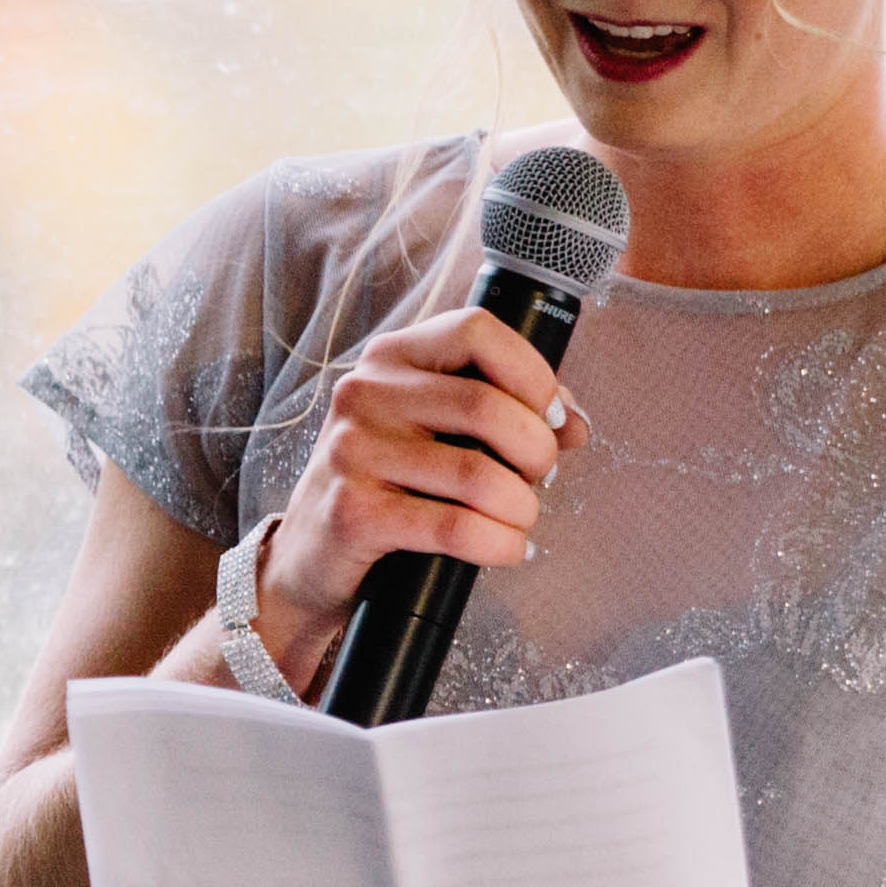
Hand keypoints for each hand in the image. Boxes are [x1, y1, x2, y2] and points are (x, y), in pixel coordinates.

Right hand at [254, 309, 588, 689]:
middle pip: (486, 406)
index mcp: (390, 359)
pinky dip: (499, 544)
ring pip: (478, 474)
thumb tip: (574, 424)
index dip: (532, 373)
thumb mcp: (434, 431)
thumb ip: (504, 412)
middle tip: (538, 478)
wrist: (311, 554)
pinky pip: (454, 527)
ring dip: (521, 507)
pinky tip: (507, 548)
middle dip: (536, 451)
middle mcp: (364, 394)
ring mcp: (352, 452)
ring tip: (519, 520)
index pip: (476, 331)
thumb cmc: (388, 484)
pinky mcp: (353, 513)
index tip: (550, 416)